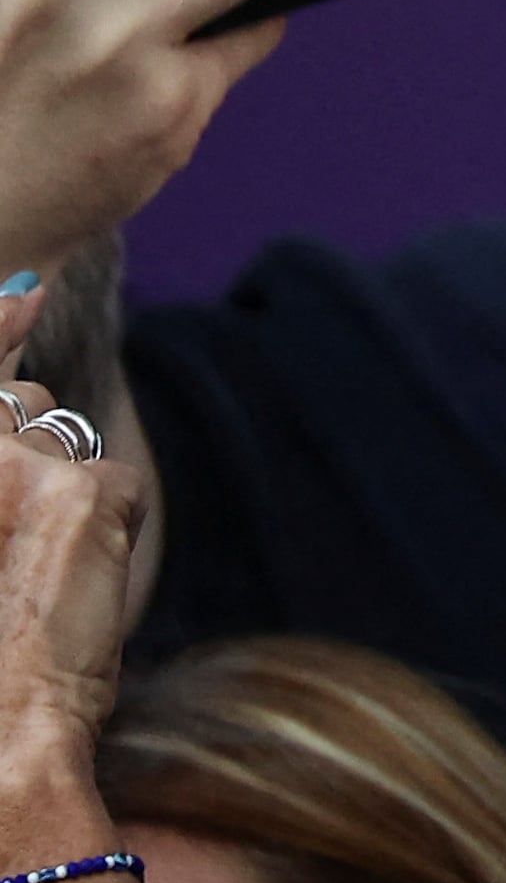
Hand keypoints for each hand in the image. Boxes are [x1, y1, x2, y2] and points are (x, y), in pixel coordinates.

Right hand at [0, 287, 147, 788]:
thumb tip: (16, 332)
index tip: (26, 296)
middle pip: (15, 399)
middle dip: (24, 437)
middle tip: (20, 534)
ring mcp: (15, 466)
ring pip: (62, 437)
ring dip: (63, 489)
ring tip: (31, 573)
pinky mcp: (79, 490)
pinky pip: (114, 484)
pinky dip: (108, 529)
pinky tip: (78, 586)